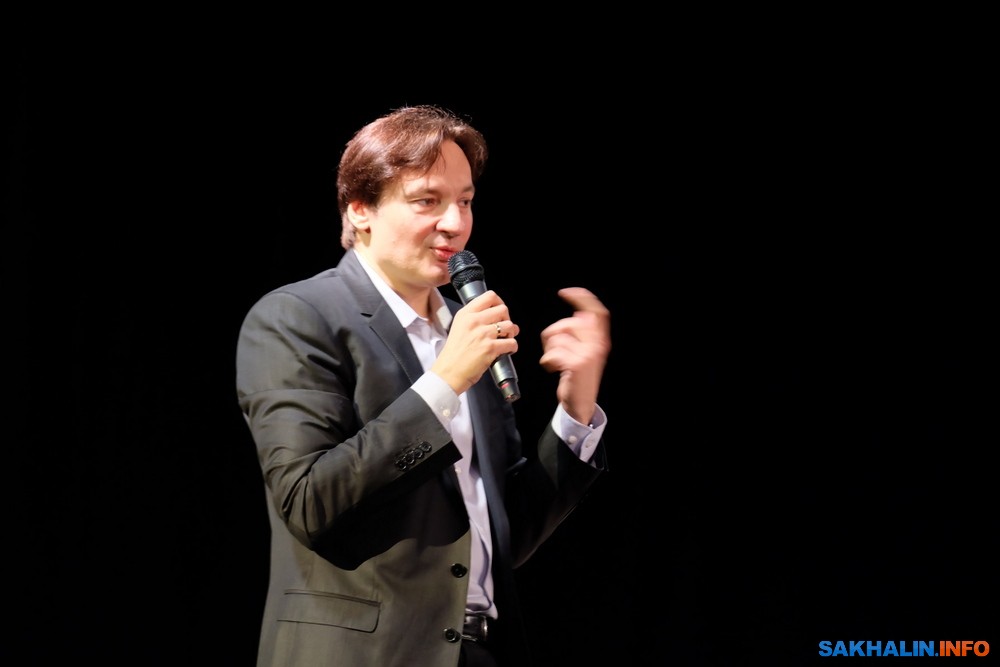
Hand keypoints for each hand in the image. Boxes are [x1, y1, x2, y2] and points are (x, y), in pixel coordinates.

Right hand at [432, 290, 519, 394]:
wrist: (448, 373)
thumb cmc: (453, 354)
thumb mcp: (458, 328)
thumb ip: (474, 319)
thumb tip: (498, 317)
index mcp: (465, 314)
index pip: (489, 296)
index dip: (499, 303)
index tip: (500, 312)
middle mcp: (474, 321)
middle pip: (503, 309)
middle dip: (507, 319)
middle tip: (503, 328)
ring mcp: (482, 334)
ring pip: (510, 325)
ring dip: (512, 333)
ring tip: (506, 339)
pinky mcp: (490, 348)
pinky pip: (512, 342)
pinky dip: (513, 347)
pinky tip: (507, 350)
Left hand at [539, 287, 610, 424]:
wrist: (580, 404)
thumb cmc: (577, 376)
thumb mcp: (585, 352)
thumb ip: (581, 334)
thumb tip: (575, 313)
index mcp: (601, 340)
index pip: (597, 312)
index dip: (582, 298)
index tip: (565, 293)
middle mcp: (598, 345)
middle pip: (570, 322)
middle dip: (555, 332)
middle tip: (553, 346)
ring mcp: (588, 354)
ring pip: (558, 337)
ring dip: (549, 349)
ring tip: (555, 360)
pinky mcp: (577, 364)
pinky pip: (553, 352)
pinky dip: (547, 361)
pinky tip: (552, 368)